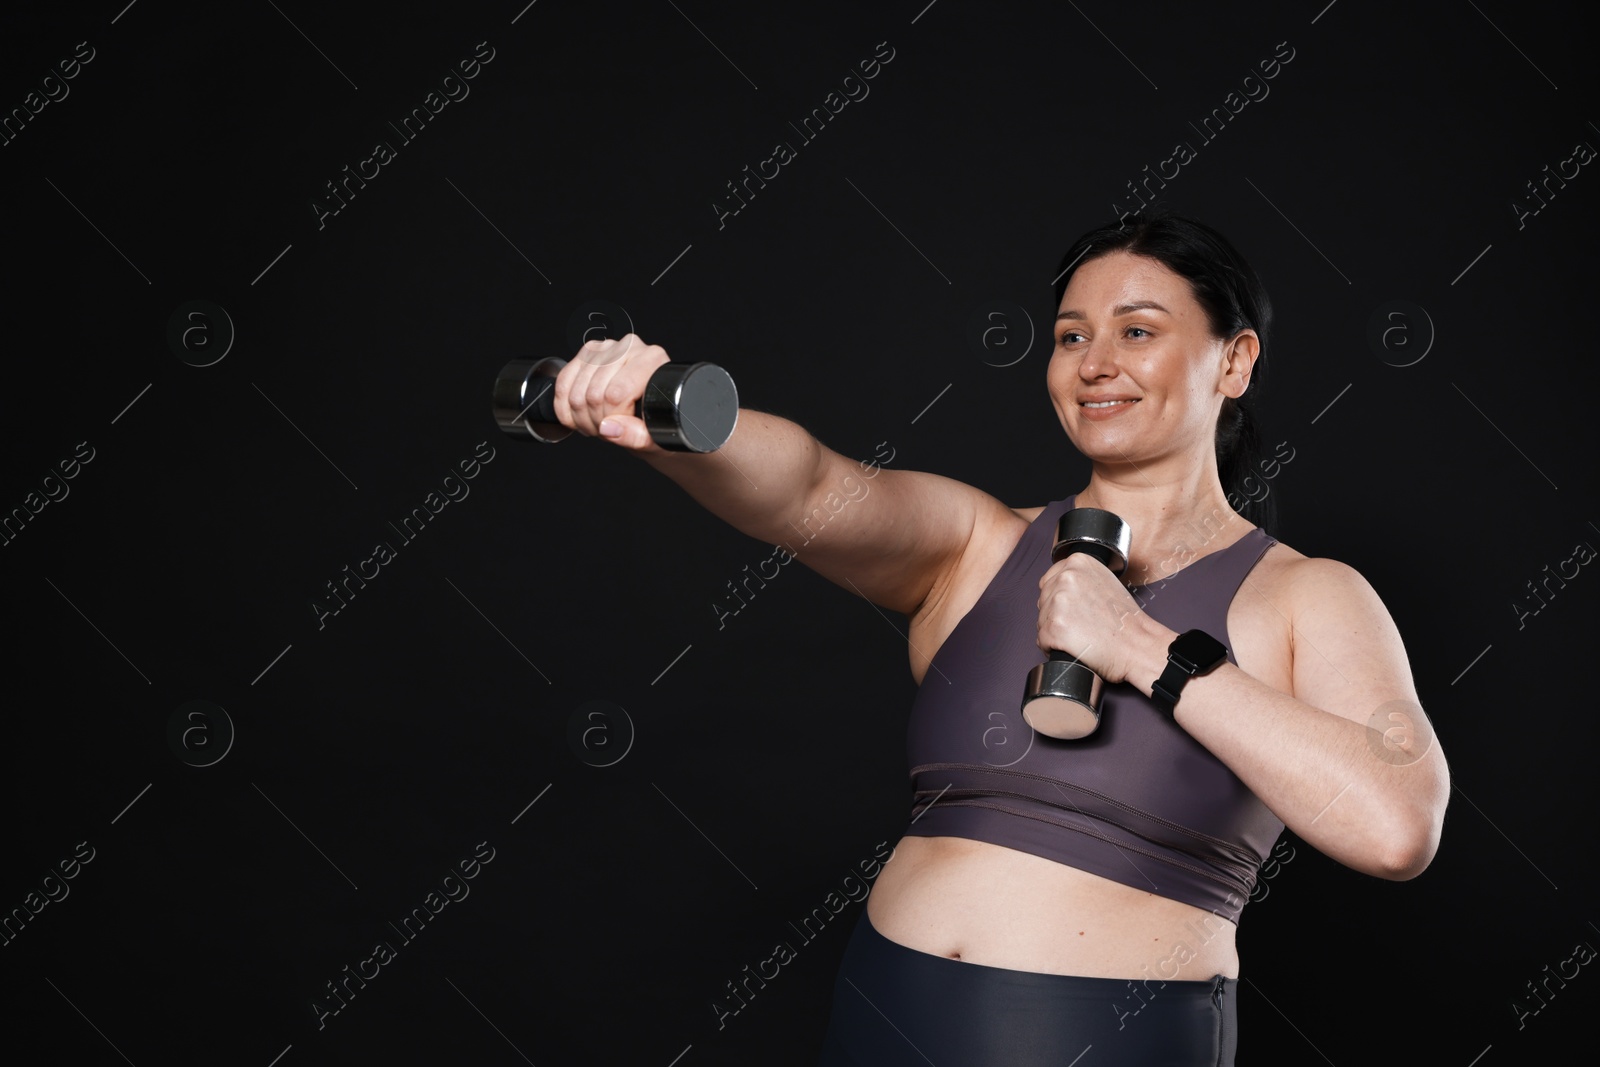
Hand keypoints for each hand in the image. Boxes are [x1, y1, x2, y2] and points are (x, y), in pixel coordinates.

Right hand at [552, 333, 671, 450]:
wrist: (654, 407)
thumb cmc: (660, 418)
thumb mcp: (658, 433)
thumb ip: (636, 434)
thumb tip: (608, 428)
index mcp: (651, 360)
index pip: (616, 394)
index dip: (613, 419)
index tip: (622, 427)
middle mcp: (628, 348)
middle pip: (593, 394)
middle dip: (597, 422)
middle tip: (609, 429)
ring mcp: (604, 348)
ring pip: (575, 393)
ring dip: (582, 418)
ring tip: (599, 423)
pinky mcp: (586, 354)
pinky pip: (562, 384)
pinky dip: (565, 409)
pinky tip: (580, 416)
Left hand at [1035, 554, 1170, 684]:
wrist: (1137, 645)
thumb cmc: (1124, 619)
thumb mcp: (1103, 580)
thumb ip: (1079, 576)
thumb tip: (1056, 583)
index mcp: (1077, 561)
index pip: (1048, 581)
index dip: (1059, 600)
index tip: (1075, 609)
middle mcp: (1065, 577)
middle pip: (1043, 601)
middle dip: (1056, 615)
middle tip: (1082, 624)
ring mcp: (1058, 602)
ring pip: (1041, 621)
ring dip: (1055, 632)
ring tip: (1081, 634)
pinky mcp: (1053, 627)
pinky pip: (1042, 640)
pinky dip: (1054, 647)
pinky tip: (1074, 645)